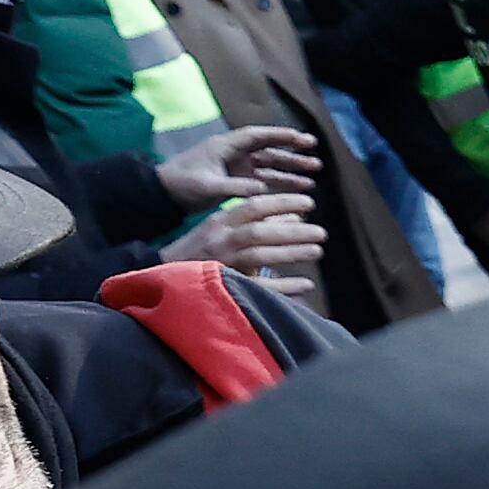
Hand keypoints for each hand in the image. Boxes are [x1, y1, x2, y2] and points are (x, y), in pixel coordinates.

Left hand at [158, 124, 318, 207]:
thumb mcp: (208, 186)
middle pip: (268, 149)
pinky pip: (264, 180)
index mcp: (225, 146)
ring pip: (270, 165)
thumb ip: (235, 186)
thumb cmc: (183, 184)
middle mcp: (234, 154)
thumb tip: (262, 187)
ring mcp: (237, 167)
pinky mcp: (237, 180)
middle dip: (292, 152)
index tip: (301, 138)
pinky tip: (298, 188)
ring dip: (291, 169)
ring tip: (314, 174)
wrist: (165, 194)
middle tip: (315, 153)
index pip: (257, 137)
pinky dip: (280, 183)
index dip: (279, 136)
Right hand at [161, 188, 322, 294]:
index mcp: (221, 221)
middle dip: (292, 231)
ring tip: (317, 251)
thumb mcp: (226, 229)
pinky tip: (306, 284)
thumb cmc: (204, 249)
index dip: (281, 202)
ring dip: (290, 253)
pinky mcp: (225, 285)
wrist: (166, 274)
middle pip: (259, 231)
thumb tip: (296, 217)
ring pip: (259, 255)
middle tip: (321, 232)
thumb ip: (259, 221)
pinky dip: (284, 286)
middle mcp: (221, 239)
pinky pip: (259, 286)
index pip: (253, 207)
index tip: (308, 202)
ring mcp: (222, 263)